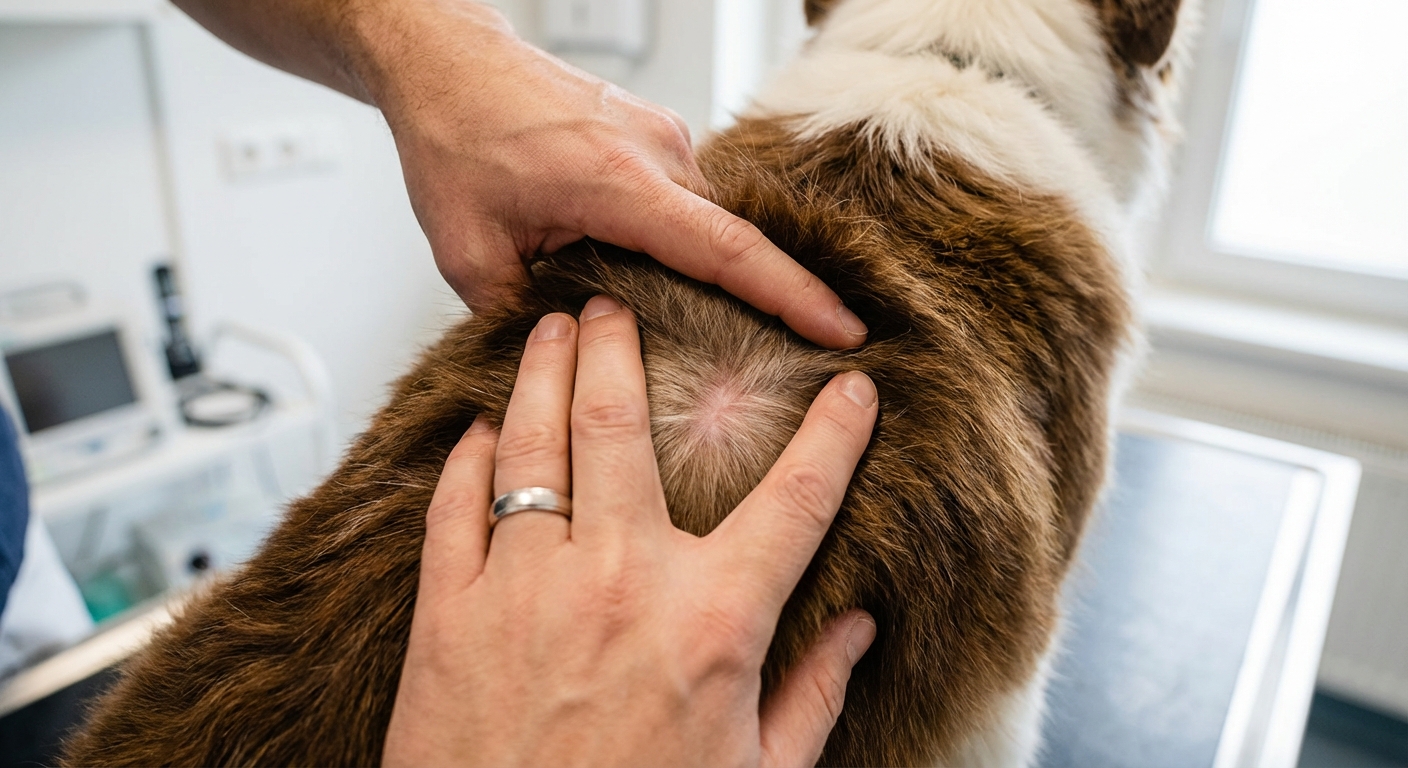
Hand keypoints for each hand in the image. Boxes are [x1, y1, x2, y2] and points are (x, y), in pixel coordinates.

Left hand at [348, 0, 868, 349]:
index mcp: (619, 182)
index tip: (843, 330)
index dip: (792, 296)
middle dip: (761, 301)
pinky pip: (688, 198)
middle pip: (730, 241)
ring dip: (707, 271)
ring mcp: (661, 136)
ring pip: (707, 221)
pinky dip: (683, 241)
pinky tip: (659, 276)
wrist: (447, 61)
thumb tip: (562, 365)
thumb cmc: (454, 140)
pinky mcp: (654, 133)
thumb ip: (521, 314)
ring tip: (703, 328)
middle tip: (778, 363)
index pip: (728, 250)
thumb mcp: (468, 252)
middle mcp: (658, 152)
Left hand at [383, 295, 879, 766]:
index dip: (835, 435)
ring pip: (531, 440)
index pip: (796, 500)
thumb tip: (860, 628)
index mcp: (712, 621)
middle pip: (623, 423)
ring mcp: (525, 587)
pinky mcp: (448, 613)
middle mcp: (619, 579)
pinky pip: (454, 504)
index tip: (852, 390)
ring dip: (540, 371)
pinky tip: (476, 430)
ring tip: (548, 326)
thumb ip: (813, 696)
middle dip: (623, 347)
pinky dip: (465, 456)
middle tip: (617, 304)